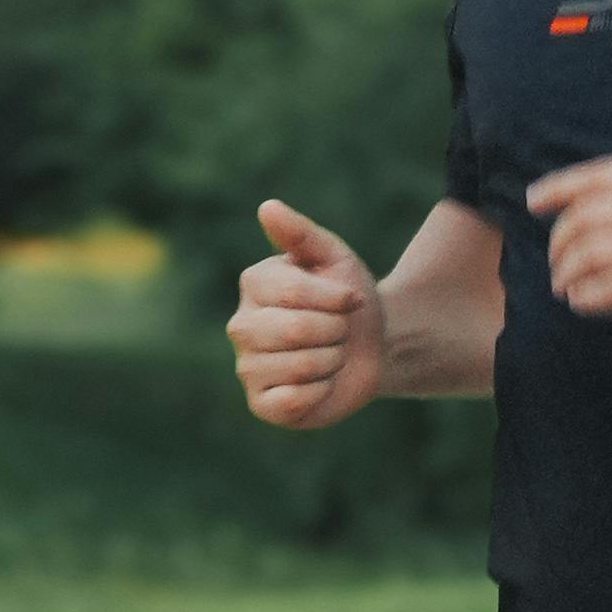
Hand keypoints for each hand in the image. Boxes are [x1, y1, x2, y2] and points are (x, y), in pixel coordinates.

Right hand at [228, 199, 388, 427]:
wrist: (370, 347)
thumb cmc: (347, 298)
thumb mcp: (334, 258)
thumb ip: (300, 234)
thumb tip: (267, 207)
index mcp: (254, 284)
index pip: (294, 292)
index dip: (336, 300)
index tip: (350, 300)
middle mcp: (241, 325)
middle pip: (295, 330)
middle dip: (335, 331)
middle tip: (338, 331)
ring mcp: (248, 367)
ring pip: (299, 366)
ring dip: (332, 361)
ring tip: (330, 354)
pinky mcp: (262, 404)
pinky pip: (292, 401)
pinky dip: (321, 392)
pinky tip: (321, 383)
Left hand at [525, 153, 611, 338]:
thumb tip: (605, 205)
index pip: (598, 176)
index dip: (557, 188)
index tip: (533, 201)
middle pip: (585, 219)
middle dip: (559, 241)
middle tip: (555, 261)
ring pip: (591, 257)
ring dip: (567, 273)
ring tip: (564, 286)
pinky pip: (611, 291)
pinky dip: (586, 297)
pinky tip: (582, 302)